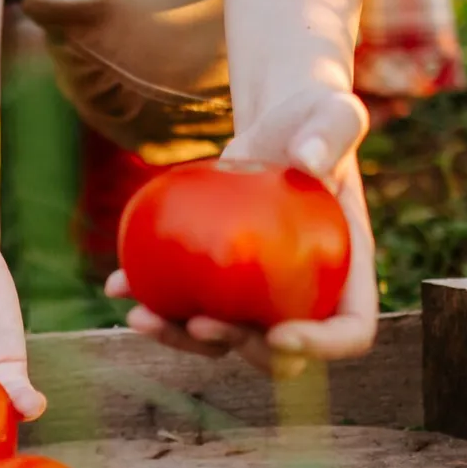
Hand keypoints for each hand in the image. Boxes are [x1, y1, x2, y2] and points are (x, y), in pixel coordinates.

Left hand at [106, 92, 378, 376]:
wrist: (277, 128)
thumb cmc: (316, 121)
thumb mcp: (333, 115)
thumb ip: (332, 132)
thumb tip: (309, 160)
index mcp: (348, 273)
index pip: (349, 330)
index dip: (320, 346)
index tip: (279, 332)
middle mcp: (305, 297)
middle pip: (279, 352)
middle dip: (240, 349)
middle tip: (200, 323)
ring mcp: (259, 295)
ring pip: (224, 340)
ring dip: (180, 340)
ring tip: (141, 318)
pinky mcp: (220, 281)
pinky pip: (187, 305)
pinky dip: (152, 302)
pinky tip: (117, 285)